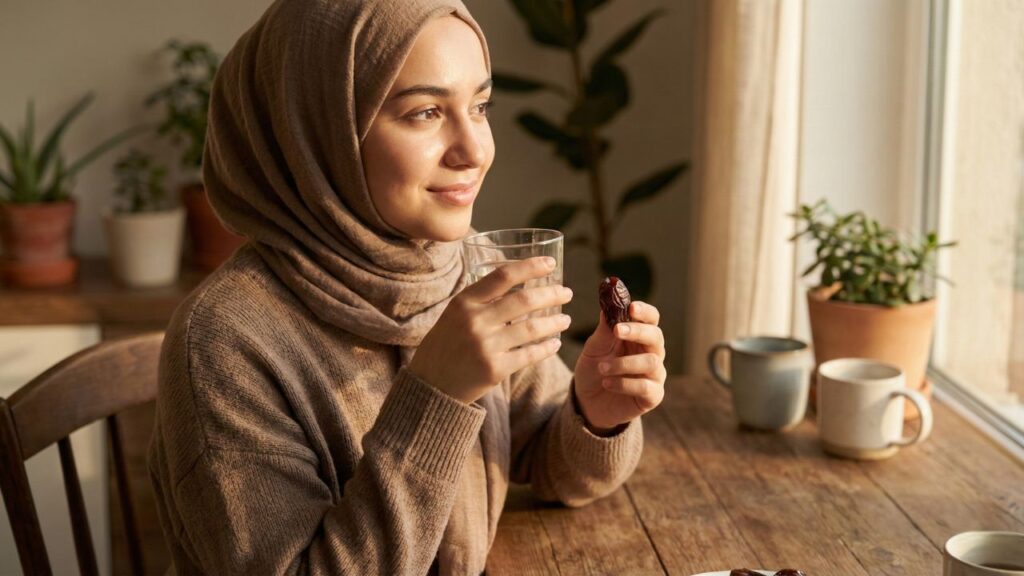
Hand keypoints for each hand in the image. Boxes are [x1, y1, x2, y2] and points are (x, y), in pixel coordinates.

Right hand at [408, 256, 573, 403]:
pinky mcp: (495, 369)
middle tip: (566, 292)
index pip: (503, 276)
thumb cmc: (445, 345)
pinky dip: (546, 348)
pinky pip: (529, 354)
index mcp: (464, 302)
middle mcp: (475, 321)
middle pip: (524, 300)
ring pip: (531, 328)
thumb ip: (481, 300)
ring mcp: (486, 346)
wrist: (430, 385)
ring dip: (554, 322)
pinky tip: (554, 343)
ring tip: (565, 320)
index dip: (530, 267)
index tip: (550, 263)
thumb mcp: (455, 314)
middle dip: (551, 294)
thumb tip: (519, 283)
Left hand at [573, 301, 665, 430]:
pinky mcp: (652, 396)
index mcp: (639, 337)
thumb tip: (608, 303)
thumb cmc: (594, 370)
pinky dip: (624, 383)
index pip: (651, 318)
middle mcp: (651, 353)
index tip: (630, 307)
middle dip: (638, 331)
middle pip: (656, 336)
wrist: (587, 403)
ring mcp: (654, 375)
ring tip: (602, 368)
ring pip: (651, 362)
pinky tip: (607, 383)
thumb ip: (604, 329)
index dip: (644, 312)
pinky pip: (646, 387)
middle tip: (617, 330)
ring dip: (624, 363)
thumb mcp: (594, 348)